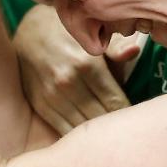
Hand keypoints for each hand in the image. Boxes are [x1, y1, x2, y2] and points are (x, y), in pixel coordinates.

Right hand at [14, 4, 138, 134]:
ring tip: (111, 136)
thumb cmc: (69, 33)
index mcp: (88, 64)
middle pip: (102, 117)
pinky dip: (78, 136)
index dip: (130, 114)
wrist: (29, 30)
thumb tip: (135, 51)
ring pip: (83, 127)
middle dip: (117, 126)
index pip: (116, 103)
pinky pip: (64, 129)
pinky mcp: (40, 105)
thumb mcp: (92, 35)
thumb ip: (116, 48)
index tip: (137, 118)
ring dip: (99, 134)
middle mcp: (68, 82)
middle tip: (128, 131)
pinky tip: (89, 136)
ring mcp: (52, 96)